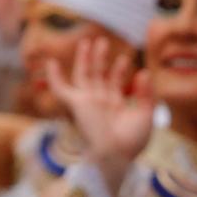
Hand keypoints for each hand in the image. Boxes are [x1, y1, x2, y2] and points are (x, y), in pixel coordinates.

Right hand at [45, 36, 153, 188]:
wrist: (115, 155)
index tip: (126, 59)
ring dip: (85, 58)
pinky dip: (54, 77)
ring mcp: (88, 102)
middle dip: (100, 58)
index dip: (120, 70)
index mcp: (115, 107)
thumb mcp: (145, 115)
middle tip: (102, 41)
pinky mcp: (77, 104)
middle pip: (98, 75)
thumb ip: (146, 94)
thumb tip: (144, 72)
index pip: (116, 83)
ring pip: (84, 75)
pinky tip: (51, 62)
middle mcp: (101, 102)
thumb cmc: (131, 142)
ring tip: (89, 41)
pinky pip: (61, 89)